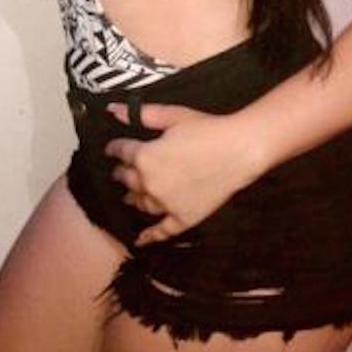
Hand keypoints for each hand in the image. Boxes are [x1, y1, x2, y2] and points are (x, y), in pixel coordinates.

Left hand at [104, 102, 264, 246]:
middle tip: (120, 171)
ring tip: (128, 195)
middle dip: (122, 173)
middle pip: (128, 179)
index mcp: (144, 156)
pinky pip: (162, 230)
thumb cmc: (207, 129)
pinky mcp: (183, 217)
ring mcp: (166, 204)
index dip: (115, 149)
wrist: (238, 149)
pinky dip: (149, 236)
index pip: (121, 152)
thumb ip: (140, 115)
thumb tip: (113, 110)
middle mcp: (150, 183)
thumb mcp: (172, 116)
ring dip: (132, 197)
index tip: (113, 148)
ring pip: (140, 203)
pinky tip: (140, 240)